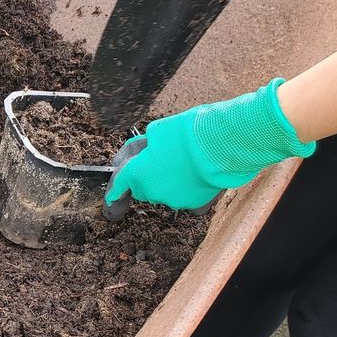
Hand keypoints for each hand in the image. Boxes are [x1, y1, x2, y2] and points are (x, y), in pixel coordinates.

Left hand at [105, 79, 314, 210]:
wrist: (226, 142)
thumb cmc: (190, 131)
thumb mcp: (157, 131)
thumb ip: (138, 148)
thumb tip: (126, 158)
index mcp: (138, 173)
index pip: (118, 186)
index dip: (113, 192)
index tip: (111, 201)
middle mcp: (153, 191)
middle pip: (143, 188)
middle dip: (147, 176)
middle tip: (163, 157)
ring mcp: (175, 201)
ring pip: (165, 194)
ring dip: (169, 182)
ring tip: (187, 161)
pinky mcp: (196, 205)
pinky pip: (187, 200)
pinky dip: (189, 190)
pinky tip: (198, 175)